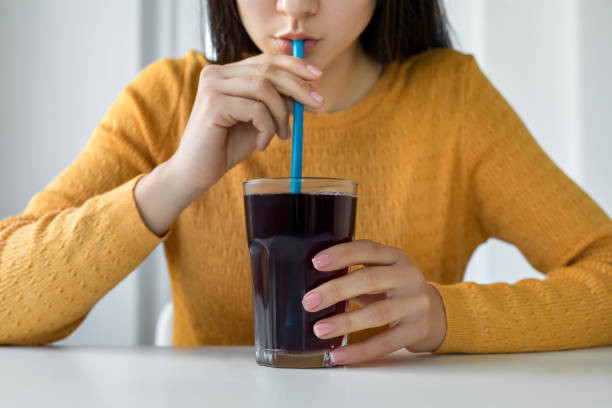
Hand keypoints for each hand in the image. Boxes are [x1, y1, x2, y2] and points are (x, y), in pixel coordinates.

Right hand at [170, 52, 324, 199]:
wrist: (197, 172)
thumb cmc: (227, 146)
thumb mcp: (259, 120)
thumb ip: (276, 102)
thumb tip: (305, 88)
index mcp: (226, 73)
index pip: (266, 60)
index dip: (294, 65)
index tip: (317, 76)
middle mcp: (216, 73)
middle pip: (268, 69)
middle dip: (298, 86)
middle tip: (318, 104)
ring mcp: (212, 86)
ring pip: (264, 88)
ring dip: (281, 115)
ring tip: (281, 136)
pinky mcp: (213, 104)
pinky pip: (256, 109)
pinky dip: (267, 128)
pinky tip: (262, 144)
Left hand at [302, 239, 446, 365]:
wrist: (437, 314)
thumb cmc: (396, 291)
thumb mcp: (383, 274)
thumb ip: (355, 275)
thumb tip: (314, 286)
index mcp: (396, 257)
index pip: (368, 249)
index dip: (342, 254)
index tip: (316, 263)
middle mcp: (409, 276)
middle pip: (370, 279)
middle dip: (336, 290)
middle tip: (309, 301)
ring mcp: (416, 304)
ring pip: (378, 313)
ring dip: (345, 322)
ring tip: (320, 329)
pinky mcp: (417, 330)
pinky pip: (385, 343)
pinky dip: (359, 351)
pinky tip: (339, 354)